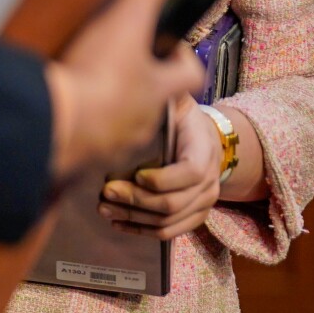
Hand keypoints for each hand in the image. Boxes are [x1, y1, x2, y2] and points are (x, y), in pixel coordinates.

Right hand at [45, 0, 205, 179]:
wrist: (57, 129)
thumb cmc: (97, 81)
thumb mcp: (125, 23)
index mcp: (159, 89)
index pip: (189, 74)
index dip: (183, 60)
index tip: (172, 50)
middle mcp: (144, 121)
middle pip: (155, 103)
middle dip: (142, 88)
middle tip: (121, 69)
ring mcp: (115, 145)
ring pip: (123, 128)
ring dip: (112, 114)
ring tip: (89, 95)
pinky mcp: (84, 159)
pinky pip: (90, 147)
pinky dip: (83, 134)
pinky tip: (66, 120)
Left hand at [99, 97, 221, 239]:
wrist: (203, 139)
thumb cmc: (179, 118)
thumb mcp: (175, 103)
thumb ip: (163, 99)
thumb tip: (146, 80)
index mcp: (205, 150)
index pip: (189, 173)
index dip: (161, 179)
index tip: (134, 174)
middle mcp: (210, 181)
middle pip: (172, 203)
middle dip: (135, 200)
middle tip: (105, 191)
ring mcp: (203, 202)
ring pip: (167, 221)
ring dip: (132, 217)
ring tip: (103, 207)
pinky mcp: (193, 216)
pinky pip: (168, 232)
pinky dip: (140, 229)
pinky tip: (116, 222)